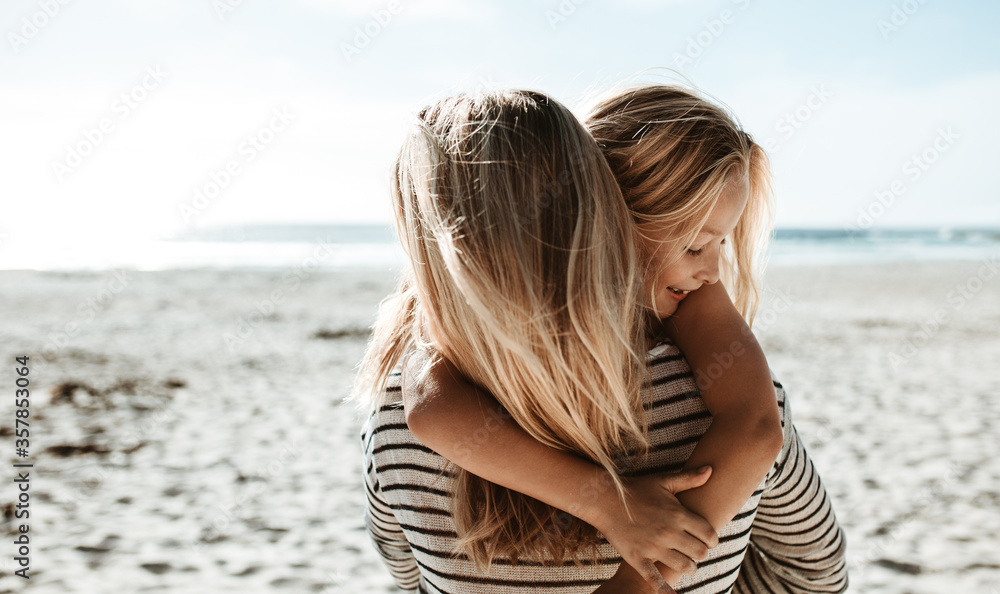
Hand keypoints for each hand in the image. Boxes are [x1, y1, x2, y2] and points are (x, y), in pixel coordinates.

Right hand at [587, 467, 718, 593]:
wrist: (605, 499)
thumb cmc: (637, 489)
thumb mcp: (664, 481)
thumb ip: (689, 479)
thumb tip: (711, 469)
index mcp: (678, 515)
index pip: (709, 534)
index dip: (712, 539)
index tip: (708, 540)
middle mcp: (669, 533)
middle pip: (700, 553)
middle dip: (701, 553)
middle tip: (696, 551)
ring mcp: (654, 547)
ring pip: (684, 567)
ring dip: (689, 567)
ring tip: (686, 564)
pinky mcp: (638, 558)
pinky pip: (654, 579)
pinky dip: (664, 590)